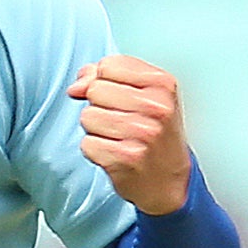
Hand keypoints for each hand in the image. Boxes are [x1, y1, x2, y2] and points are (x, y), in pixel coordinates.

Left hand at [68, 53, 189, 216]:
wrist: (170, 182)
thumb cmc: (157, 135)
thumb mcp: (147, 97)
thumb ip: (110, 79)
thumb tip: (77, 84)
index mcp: (162, 84)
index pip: (109, 65)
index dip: (103, 80)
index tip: (114, 95)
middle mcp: (155, 108)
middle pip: (95, 90)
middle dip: (99, 105)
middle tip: (119, 121)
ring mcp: (141, 134)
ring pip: (88, 116)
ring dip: (95, 129)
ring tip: (117, 137)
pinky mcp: (124, 158)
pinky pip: (87, 143)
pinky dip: (95, 150)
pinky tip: (114, 153)